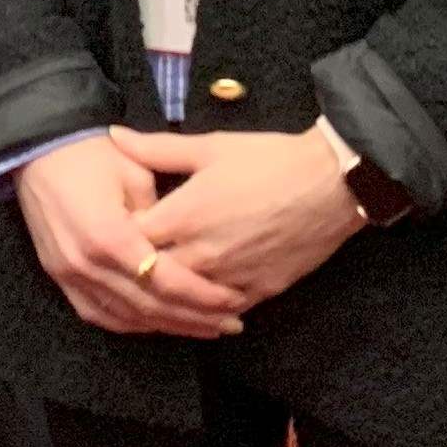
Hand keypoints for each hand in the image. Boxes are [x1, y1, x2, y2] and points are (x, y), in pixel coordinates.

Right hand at [14, 137, 249, 339]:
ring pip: (126, 317)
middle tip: (230, 324)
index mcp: (111, 236)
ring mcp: (70, 275)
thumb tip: (185, 246)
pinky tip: (158, 324)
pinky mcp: (59, 277)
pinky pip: (98, 313)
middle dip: (194, 319)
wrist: (36, 150)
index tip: (233, 302)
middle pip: (149, 307)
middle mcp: (88, 264)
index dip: (202, 296)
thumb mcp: (136, 172)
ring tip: (204, 328)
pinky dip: (131, 323)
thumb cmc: (91, 153)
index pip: (166, 280)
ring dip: (167, 326)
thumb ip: (162, 216)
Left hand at [117, 125, 364, 306]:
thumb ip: (157, 148)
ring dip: (170, 296)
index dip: (119, 237)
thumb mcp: (211, 146)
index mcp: (185, 215)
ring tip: (157, 289)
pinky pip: (222, 310)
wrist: (332, 183)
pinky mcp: (259, 292)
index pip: (131, 239)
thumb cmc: (270, 159)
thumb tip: (114, 136)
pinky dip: (207, 309)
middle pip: (153, 277)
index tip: (115, 230)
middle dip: (139, 272)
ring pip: (185, 301)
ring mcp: (231, 278)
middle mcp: (203, 253)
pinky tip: (198, 305)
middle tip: (130, 265)